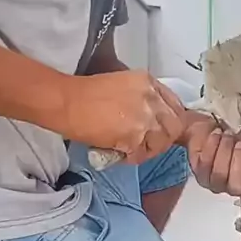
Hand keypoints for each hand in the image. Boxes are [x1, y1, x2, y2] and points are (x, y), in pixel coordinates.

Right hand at [64, 71, 186, 163]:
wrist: (65, 102)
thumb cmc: (84, 93)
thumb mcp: (122, 84)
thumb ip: (142, 97)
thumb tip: (150, 117)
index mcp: (148, 82)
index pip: (175, 105)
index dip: (170, 121)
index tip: (161, 129)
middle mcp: (151, 98)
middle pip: (175, 126)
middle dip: (164, 138)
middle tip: (148, 144)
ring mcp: (144, 117)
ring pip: (162, 142)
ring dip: (149, 149)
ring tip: (132, 150)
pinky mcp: (133, 136)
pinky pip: (142, 154)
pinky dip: (133, 158)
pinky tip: (121, 154)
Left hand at [184, 117, 240, 206]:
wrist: (214, 131)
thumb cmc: (236, 139)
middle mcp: (232, 187)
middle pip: (236, 188)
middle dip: (239, 161)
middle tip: (240, 143)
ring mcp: (215, 183)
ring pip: (220, 174)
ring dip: (225, 150)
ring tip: (228, 135)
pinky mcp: (200, 174)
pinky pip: (205, 164)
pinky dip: (212, 146)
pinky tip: (216, 136)